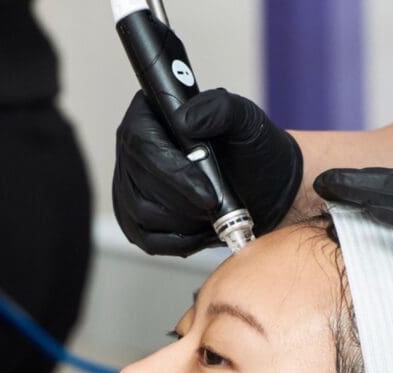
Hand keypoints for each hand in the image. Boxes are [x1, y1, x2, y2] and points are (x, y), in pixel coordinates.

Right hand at [113, 89, 301, 255]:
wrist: (263, 185)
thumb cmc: (251, 150)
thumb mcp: (246, 121)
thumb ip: (219, 109)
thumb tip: (185, 120)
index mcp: (150, 113)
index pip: (142, 144)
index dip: (173, 174)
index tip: (208, 196)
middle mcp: (132, 147)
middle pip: (140, 184)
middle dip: (185, 203)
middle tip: (218, 206)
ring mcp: (128, 184)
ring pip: (141, 214)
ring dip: (185, 223)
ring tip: (214, 215)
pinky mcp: (134, 217)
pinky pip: (145, 238)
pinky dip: (179, 242)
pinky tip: (203, 231)